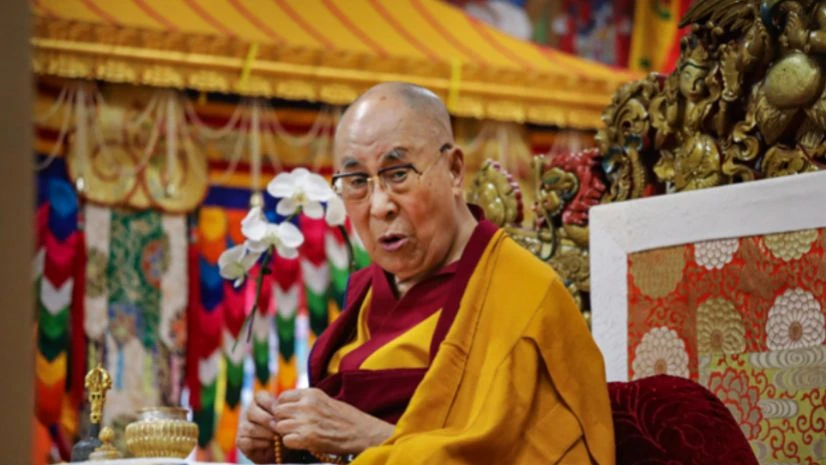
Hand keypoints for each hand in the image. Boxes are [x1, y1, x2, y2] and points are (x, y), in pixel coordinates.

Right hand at [237, 391, 277, 463]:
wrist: (278, 448)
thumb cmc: (283, 428)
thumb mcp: (285, 418)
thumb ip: (283, 412)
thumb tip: (280, 413)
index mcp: (259, 402)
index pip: (260, 396)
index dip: (270, 404)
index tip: (281, 412)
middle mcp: (248, 412)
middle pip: (251, 411)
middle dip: (267, 420)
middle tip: (278, 427)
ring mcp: (242, 426)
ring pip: (251, 428)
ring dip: (266, 434)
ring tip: (277, 437)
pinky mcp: (240, 441)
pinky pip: (249, 442)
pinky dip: (261, 443)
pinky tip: (269, 444)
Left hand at [272, 388, 394, 454]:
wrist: (361, 432)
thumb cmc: (346, 417)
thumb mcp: (325, 400)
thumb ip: (307, 401)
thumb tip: (288, 405)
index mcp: (311, 393)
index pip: (282, 397)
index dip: (283, 407)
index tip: (288, 414)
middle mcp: (306, 405)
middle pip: (278, 411)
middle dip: (283, 419)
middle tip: (293, 426)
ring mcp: (305, 421)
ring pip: (280, 426)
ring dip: (287, 432)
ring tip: (299, 434)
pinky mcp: (307, 438)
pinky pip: (286, 440)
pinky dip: (292, 443)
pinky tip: (303, 442)